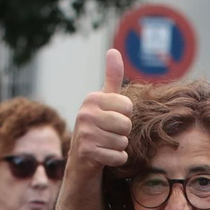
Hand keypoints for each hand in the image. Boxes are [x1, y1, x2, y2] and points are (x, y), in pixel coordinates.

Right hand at [72, 50, 133, 169]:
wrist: (81, 158)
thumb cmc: (98, 125)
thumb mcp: (105, 100)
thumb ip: (112, 77)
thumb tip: (113, 50)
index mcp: (92, 98)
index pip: (128, 107)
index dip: (125, 116)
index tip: (111, 119)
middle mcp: (85, 113)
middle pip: (126, 124)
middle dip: (122, 133)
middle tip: (109, 134)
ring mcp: (85, 133)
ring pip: (123, 141)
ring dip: (118, 146)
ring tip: (106, 144)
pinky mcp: (87, 152)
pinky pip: (118, 157)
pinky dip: (116, 159)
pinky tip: (105, 156)